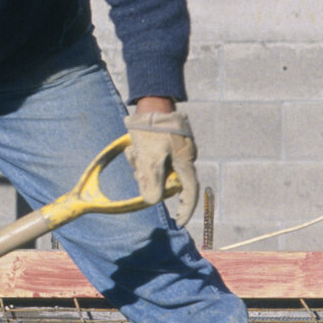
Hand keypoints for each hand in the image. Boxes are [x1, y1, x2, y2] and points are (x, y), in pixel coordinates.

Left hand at [124, 107, 198, 225]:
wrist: (150, 102)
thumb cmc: (151, 131)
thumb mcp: (149, 159)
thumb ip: (152, 183)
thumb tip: (152, 202)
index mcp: (185, 162)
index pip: (189, 192)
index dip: (185, 209)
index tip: (179, 221)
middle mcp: (185, 157)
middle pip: (169, 180)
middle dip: (151, 179)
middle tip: (137, 171)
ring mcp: (178, 148)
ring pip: (160, 167)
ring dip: (144, 165)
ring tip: (133, 152)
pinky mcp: (168, 141)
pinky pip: (156, 156)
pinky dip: (144, 156)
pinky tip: (133, 148)